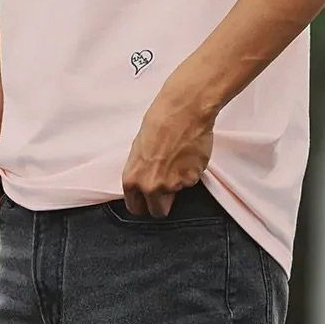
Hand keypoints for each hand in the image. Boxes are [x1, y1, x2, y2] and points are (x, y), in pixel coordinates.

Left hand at [119, 83, 215, 217]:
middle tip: (166, 187)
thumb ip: (141, 172)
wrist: (183, 112)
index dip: (143, 204)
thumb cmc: (158, 123)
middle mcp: (151, 187)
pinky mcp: (192, 180)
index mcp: (132, 180)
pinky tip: (188, 155)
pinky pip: (191, 182)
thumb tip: (146, 181)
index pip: (136, 208)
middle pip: (157, 211)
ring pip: (177, 194)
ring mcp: (173, 186)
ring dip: (178, 182)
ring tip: (178, 158)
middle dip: (161, 203)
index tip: (148, 202)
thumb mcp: (138, 150)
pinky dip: (191, 173)